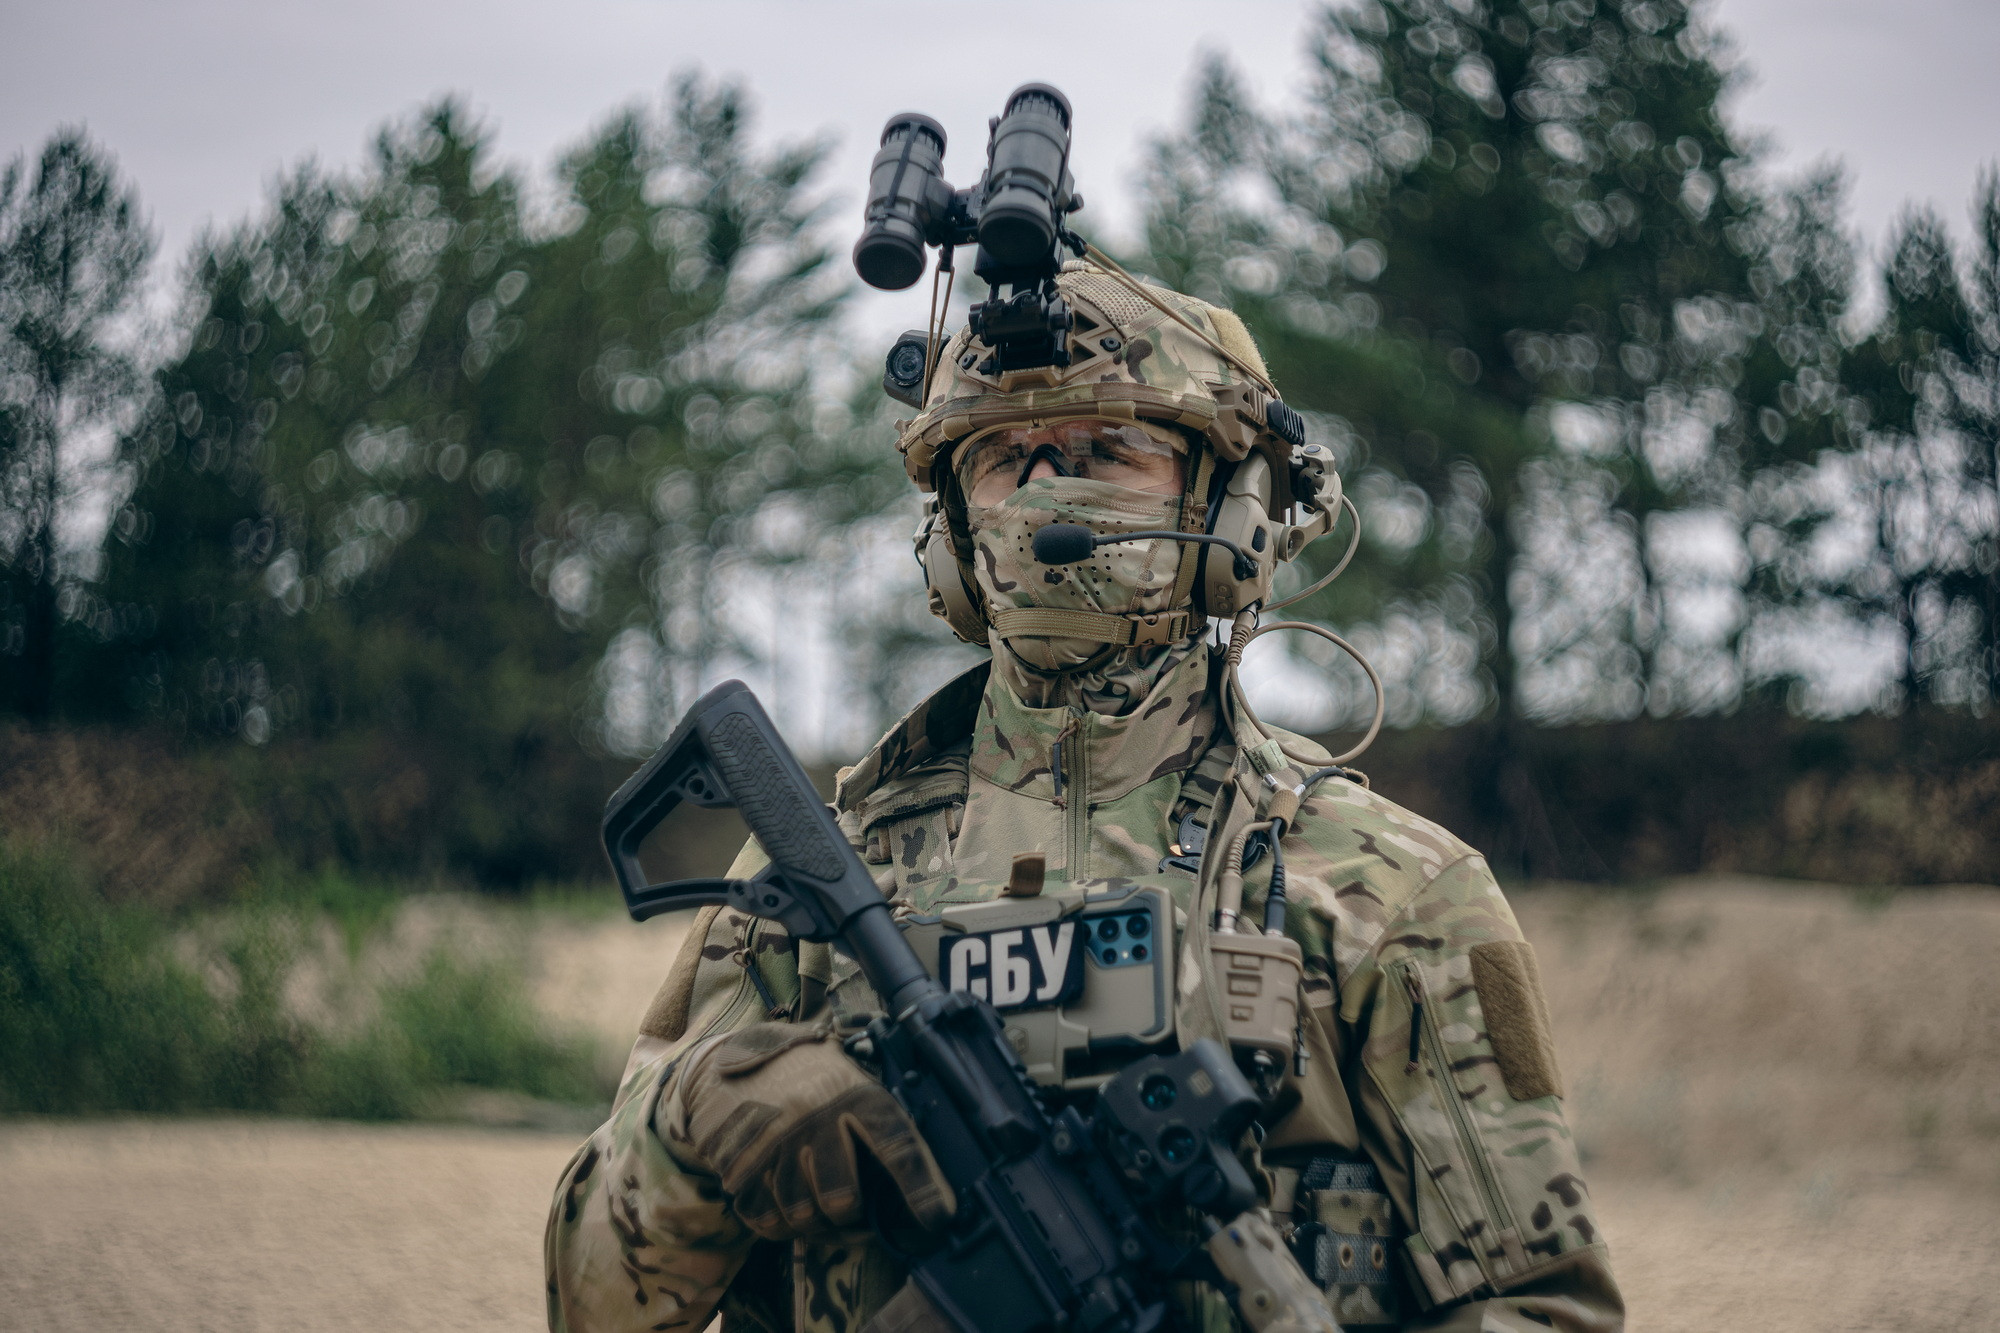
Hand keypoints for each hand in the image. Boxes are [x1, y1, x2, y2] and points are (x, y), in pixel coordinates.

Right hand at [670, 1022, 954, 1239]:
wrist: (727, 1063)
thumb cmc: (806, 1076)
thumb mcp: (848, 1078)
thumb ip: (880, 1119)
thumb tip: (920, 1180)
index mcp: (852, 1094)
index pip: (897, 1146)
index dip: (922, 1188)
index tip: (938, 1218)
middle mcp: (814, 1119)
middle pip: (841, 1199)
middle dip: (851, 1216)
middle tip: (857, 1215)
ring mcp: (772, 1145)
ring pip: (802, 1216)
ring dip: (817, 1226)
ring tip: (823, 1213)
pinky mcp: (738, 1168)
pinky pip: (767, 1220)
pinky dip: (782, 1224)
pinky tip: (789, 1209)